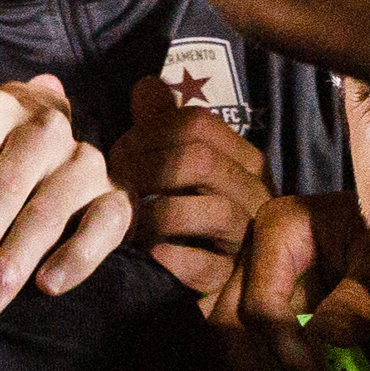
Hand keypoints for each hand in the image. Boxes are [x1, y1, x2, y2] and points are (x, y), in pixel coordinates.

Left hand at [0, 73, 131, 315]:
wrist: (63, 168)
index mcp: (1, 112)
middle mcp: (47, 129)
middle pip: (7, 183)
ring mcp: (85, 161)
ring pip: (48, 209)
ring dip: (12, 260)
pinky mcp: (118, 194)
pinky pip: (103, 226)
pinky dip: (75, 257)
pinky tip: (46, 286)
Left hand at [109, 79, 272, 303]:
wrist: (223, 286)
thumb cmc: (193, 215)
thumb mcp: (182, 165)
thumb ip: (164, 124)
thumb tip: (146, 84)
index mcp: (242, 158)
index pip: (195, 123)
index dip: (146, 133)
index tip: (118, 154)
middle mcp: (253, 193)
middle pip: (198, 161)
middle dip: (145, 169)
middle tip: (116, 186)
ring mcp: (246, 238)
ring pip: (206, 211)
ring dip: (153, 214)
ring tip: (128, 221)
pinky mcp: (229, 280)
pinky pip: (202, 265)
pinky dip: (169, 257)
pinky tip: (148, 252)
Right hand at [206, 189, 369, 370]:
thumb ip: (361, 294)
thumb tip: (330, 336)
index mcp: (276, 229)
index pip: (262, 301)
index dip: (283, 348)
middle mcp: (253, 250)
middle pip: (228, 315)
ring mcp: (254, 272)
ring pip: (230, 327)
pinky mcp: (265, 293)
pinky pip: (250, 333)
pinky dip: (257, 365)